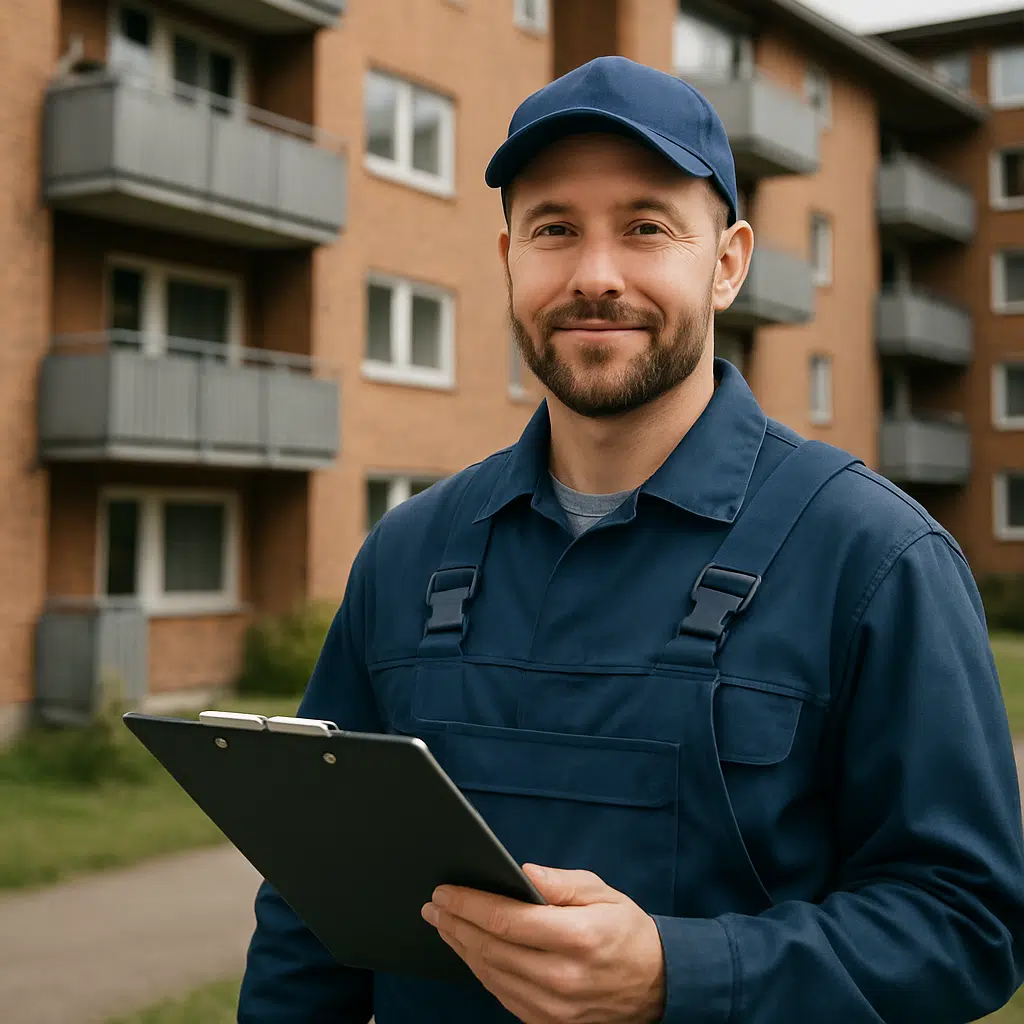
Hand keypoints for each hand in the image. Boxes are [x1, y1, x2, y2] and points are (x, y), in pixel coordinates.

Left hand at [421, 864, 665, 1022]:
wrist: (658, 986)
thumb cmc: (627, 932)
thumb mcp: (602, 893)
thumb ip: (561, 883)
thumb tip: (521, 871)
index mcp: (577, 938)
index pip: (508, 921)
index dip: (470, 905)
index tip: (445, 891)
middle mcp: (562, 977)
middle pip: (491, 949)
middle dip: (455, 923)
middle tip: (433, 905)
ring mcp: (554, 1008)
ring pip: (491, 975)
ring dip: (461, 947)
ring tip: (443, 924)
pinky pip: (503, 996)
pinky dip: (481, 971)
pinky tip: (469, 951)